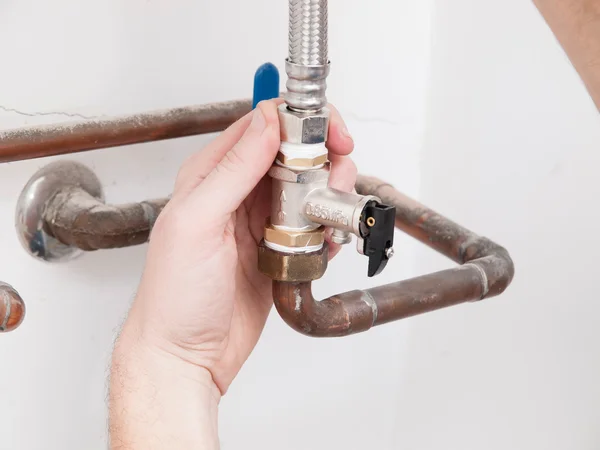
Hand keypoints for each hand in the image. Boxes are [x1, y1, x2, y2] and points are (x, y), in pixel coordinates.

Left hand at [113, 99, 356, 394]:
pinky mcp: (278, 248)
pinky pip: (311, 224)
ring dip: (329, 195)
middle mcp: (237, 193)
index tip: (331, 132)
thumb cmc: (175, 297)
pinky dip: (326, 228)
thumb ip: (233, 170)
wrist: (185, 355)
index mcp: (211, 175)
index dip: (302, 121)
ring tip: (328, 218)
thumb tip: (266, 124)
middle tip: (337, 179)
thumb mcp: (198, 224)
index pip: (261, 126)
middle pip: (293, 153)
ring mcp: (259, 221)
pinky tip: (323, 243)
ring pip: (307, 187)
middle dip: (324, 158)